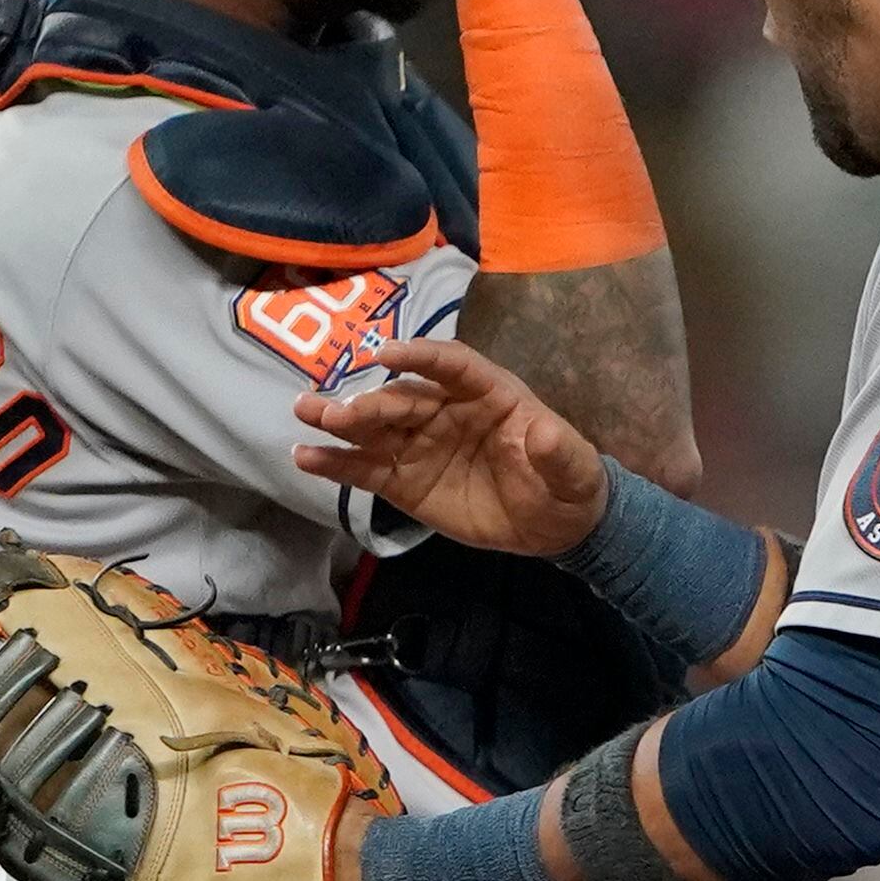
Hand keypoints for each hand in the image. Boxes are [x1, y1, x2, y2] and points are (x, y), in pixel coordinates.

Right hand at [294, 336, 607, 553]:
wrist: (556, 526)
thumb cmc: (567, 482)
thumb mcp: (575, 469)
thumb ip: (559, 452)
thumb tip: (546, 433)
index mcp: (488, 393)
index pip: (452, 365)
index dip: (421, 357)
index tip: (387, 354)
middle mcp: (446, 410)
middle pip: (403, 398)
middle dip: (370, 402)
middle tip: (335, 411)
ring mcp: (422, 445)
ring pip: (376, 429)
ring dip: (340, 421)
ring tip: (305, 414)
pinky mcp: (406, 482)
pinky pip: (366, 469)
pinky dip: (335, 464)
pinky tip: (304, 458)